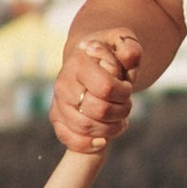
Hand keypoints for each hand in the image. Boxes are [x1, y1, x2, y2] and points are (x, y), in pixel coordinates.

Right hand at [49, 27, 139, 155]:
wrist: (89, 60)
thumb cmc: (109, 52)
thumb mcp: (122, 42)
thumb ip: (130, 48)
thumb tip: (127, 57)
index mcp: (79, 63)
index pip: (106, 88)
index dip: (124, 92)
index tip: (127, 86)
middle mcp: (63, 84)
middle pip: (98, 111)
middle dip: (120, 111)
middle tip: (126, 104)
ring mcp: (58, 103)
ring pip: (86, 128)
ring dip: (110, 129)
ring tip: (119, 119)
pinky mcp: (56, 118)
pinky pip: (69, 140)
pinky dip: (88, 144)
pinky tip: (103, 141)